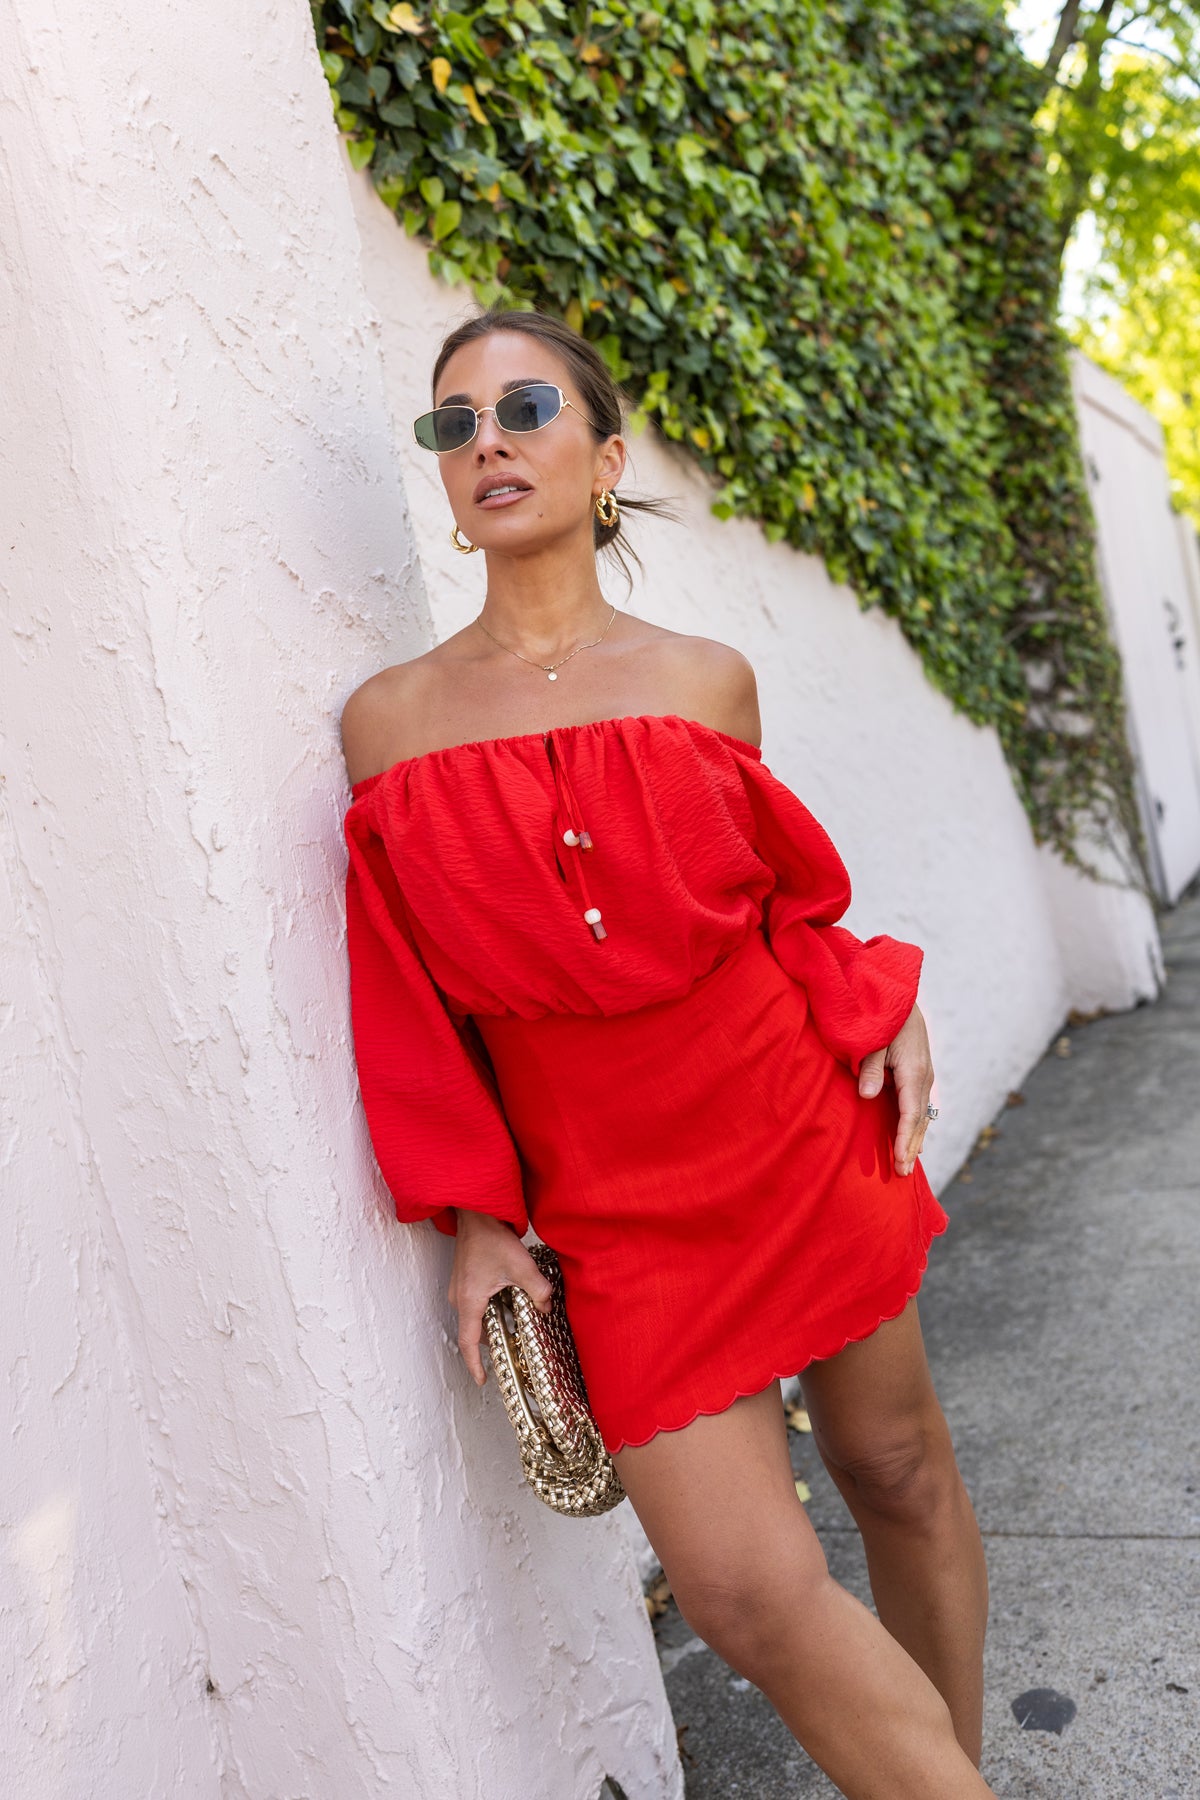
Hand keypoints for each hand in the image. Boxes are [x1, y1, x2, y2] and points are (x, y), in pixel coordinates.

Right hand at [447, 1212, 554, 1386]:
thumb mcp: (521, 1266)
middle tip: (513, 1350)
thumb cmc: (490, 1236)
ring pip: (475, 1317)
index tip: (482, 1380)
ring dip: (493, 1323)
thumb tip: (546, 1308)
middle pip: (474, 1331)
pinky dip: (490, 1310)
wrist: (477, 1212)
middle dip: (493, 1343)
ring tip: (515, 1325)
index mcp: (469, 1300)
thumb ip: (538, 1290)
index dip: (475, 1365)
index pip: (468, 1342)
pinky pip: (475, 1304)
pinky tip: (508, 1302)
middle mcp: (459, 1298)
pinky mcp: (464, 1281)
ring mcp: (459, 1289)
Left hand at [857, 1004, 933, 1177]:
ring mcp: (925, 1076)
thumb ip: (870, 1067)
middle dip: (911, 1147)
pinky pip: (920, 1106)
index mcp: (914, 1071)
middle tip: (901, 1174)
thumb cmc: (884, 1016)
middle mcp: (925, 1077)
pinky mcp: (921, 1074)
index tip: (900, 1161)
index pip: (910, 1114)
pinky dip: (916, 1126)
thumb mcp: (874, 1039)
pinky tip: (912, 1139)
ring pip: (922, 1115)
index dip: (904, 1139)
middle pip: (919, 1120)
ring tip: (907, 1164)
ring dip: (915, 1139)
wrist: (901, 997)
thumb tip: (866, 1096)